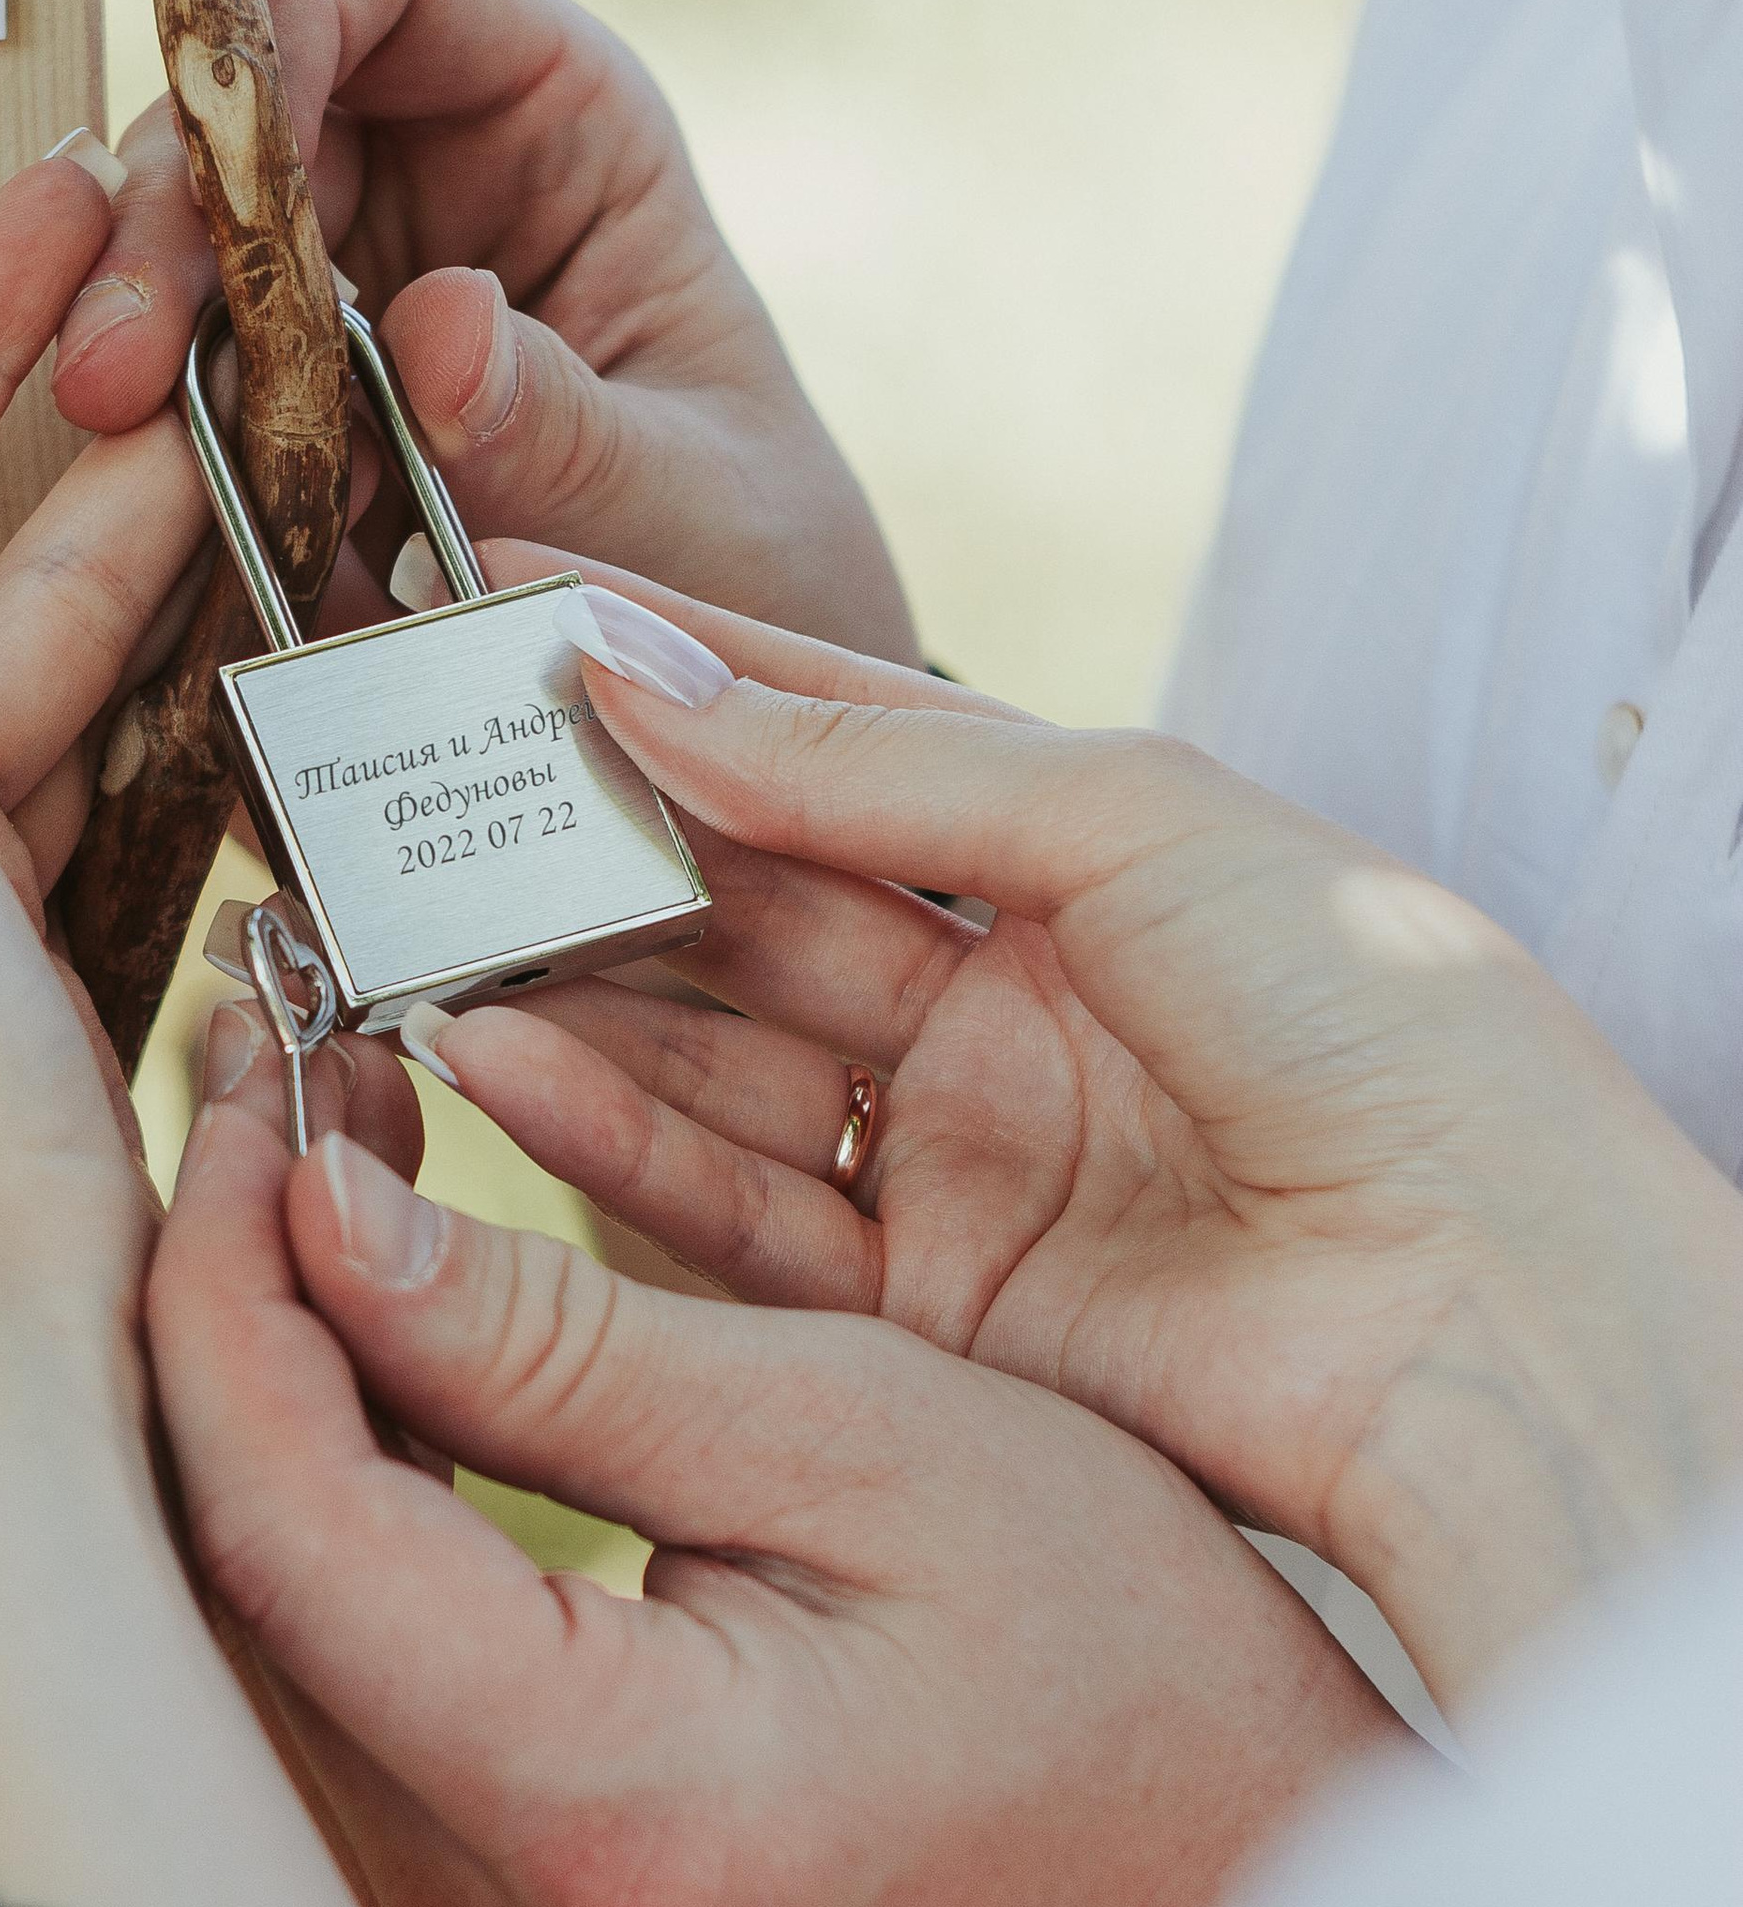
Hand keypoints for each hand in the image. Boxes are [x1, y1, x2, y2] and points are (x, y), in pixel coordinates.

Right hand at [51, 0, 916, 654]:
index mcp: (552, 111)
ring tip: (133, 467)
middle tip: (114, 378)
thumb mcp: (688, 504)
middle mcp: (422, 168)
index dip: (270, 12)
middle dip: (161, 229)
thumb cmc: (754, 571)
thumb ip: (565, 425)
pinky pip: (178, 400)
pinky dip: (157, 462)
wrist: (728, 736)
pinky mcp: (272, 414)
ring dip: (142, 351)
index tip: (226, 169)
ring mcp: (335, 285)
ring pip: (175, 252)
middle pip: (230, 112)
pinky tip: (168, 542)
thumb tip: (438, 333)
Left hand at [148, 1029, 1391, 1906]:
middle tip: (275, 1085)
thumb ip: (557, 1343)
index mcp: (603, 1808)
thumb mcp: (865, 1435)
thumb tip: (316, 1209)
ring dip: (252, 1391)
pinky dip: (312, 1497)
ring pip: (227, 1647)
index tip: (267, 1085)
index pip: (277, 1516)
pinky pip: (309, 1700)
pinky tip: (361, 1333)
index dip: (231, 1274)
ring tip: (324, 1168)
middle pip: (201, 1594)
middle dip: (209, 1307)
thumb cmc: (1122, 1667)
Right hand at [427, 564, 1742, 1710]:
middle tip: (420, 772)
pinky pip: (733, 1209)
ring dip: (571, 987)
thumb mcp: (1132, 820)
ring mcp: (961, 1155)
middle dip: (589, 830)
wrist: (1493, 1309)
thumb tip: (645, 680)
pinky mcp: (929, 1308)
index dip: (672, 665)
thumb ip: (873, 763)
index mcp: (1079, 854)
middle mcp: (1002, 1001)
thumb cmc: (1375, 1021)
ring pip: (716, 1053)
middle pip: (749, 896)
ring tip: (414, 925)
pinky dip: (610, 1137)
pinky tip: (497, 1059)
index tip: (507, 598)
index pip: (829, 730)